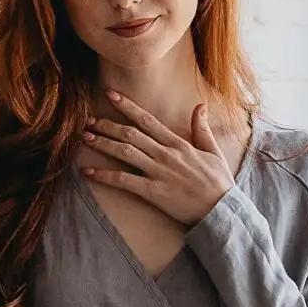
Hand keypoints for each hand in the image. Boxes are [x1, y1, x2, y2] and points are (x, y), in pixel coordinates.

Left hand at [80, 93, 235, 227]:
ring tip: (85, 138)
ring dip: (103, 144)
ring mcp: (158, 172)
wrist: (222, 211)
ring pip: (124, 152)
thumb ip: (202, 128)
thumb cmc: (219, 183)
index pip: (147, 120)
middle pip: (130, 134)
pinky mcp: (153, 192)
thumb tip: (200, 106)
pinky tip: (89, 172)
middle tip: (88, 120)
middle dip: (107, 125)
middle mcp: (165, 154)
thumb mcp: (213, 151)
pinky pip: (124, 181)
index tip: (110, 95)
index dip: (127, 106)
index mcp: (178, 143)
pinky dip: (105, 175)